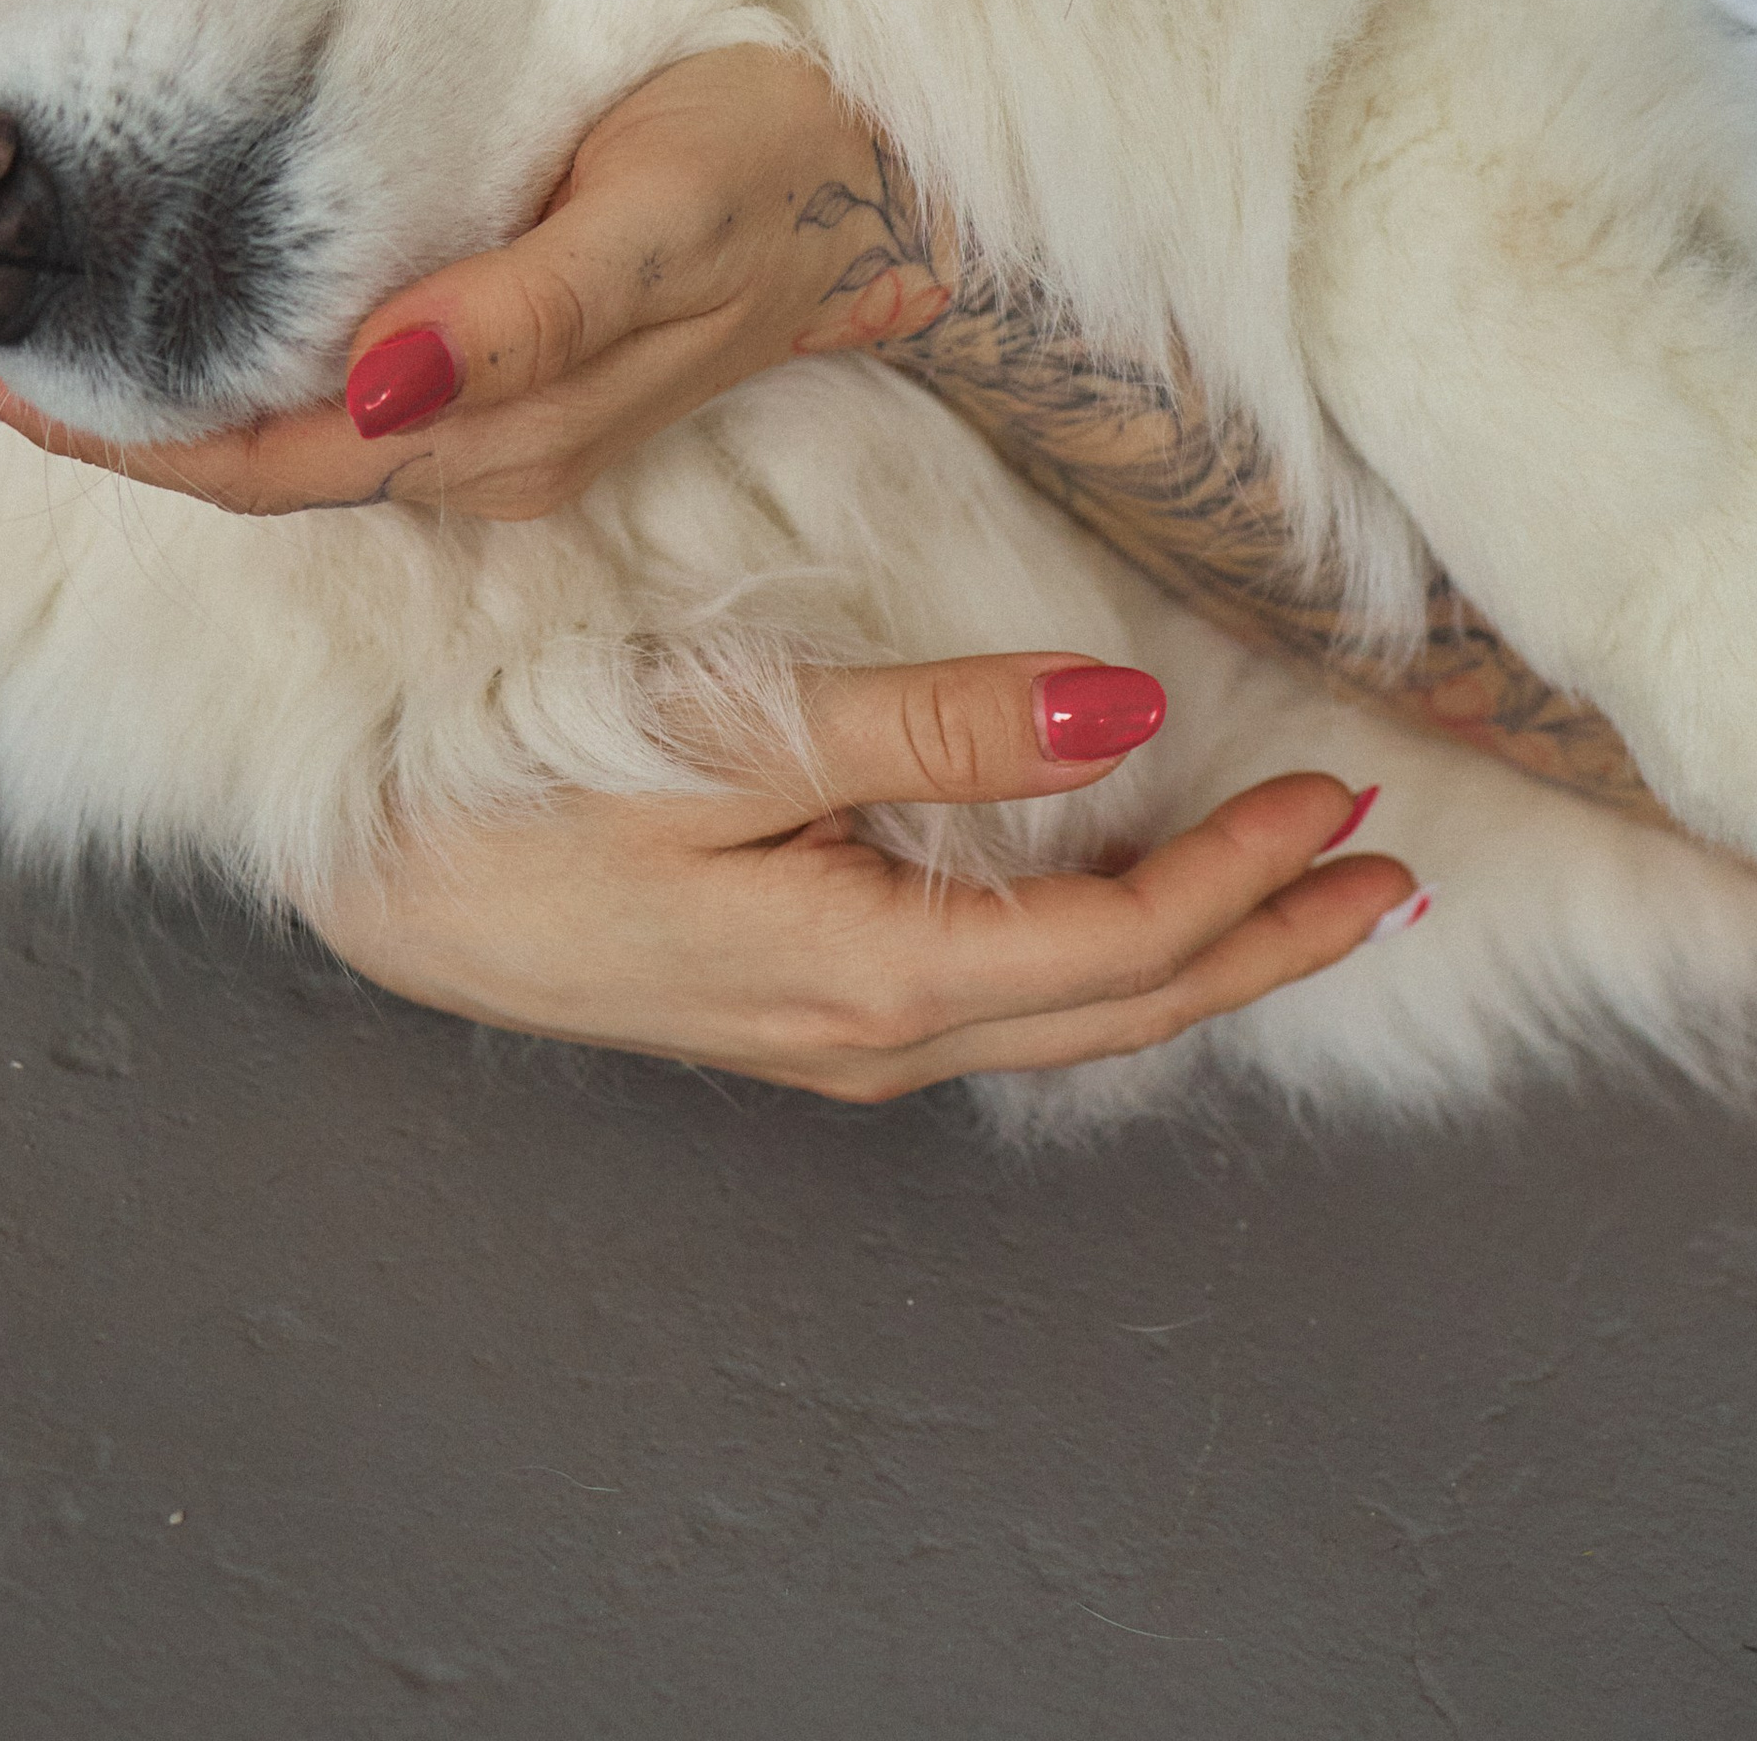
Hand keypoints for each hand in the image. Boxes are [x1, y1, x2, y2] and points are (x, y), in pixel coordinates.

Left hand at [0, 45, 937, 518]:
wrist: (890, 187)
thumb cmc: (771, 168)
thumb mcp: (657, 218)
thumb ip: (527, 314)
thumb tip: (375, 389)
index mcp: (500, 437)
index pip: (259, 464)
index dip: (118, 436)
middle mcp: (484, 459)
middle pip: (254, 468)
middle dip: (109, 424)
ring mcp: (502, 429)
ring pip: (292, 442)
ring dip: (166, 400)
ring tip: (43, 327)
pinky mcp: (517, 378)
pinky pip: (344, 398)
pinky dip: (242, 366)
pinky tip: (188, 313)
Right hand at [309, 648, 1424, 1096]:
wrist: (374, 873)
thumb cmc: (530, 789)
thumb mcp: (735, 736)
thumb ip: (937, 725)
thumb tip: (1126, 718)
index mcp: (876, 975)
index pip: (1123, 944)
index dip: (1248, 880)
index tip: (1345, 803)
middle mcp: (874, 1035)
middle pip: (1123, 1007)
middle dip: (1265, 943)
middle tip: (1382, 871)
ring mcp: (833, 1039)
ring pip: (1067, 1016)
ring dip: (1195, 955)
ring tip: (1294, 893)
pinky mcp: (797, 1012)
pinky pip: (996, 1002)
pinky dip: (1100, 958)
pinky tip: (1120, 912)